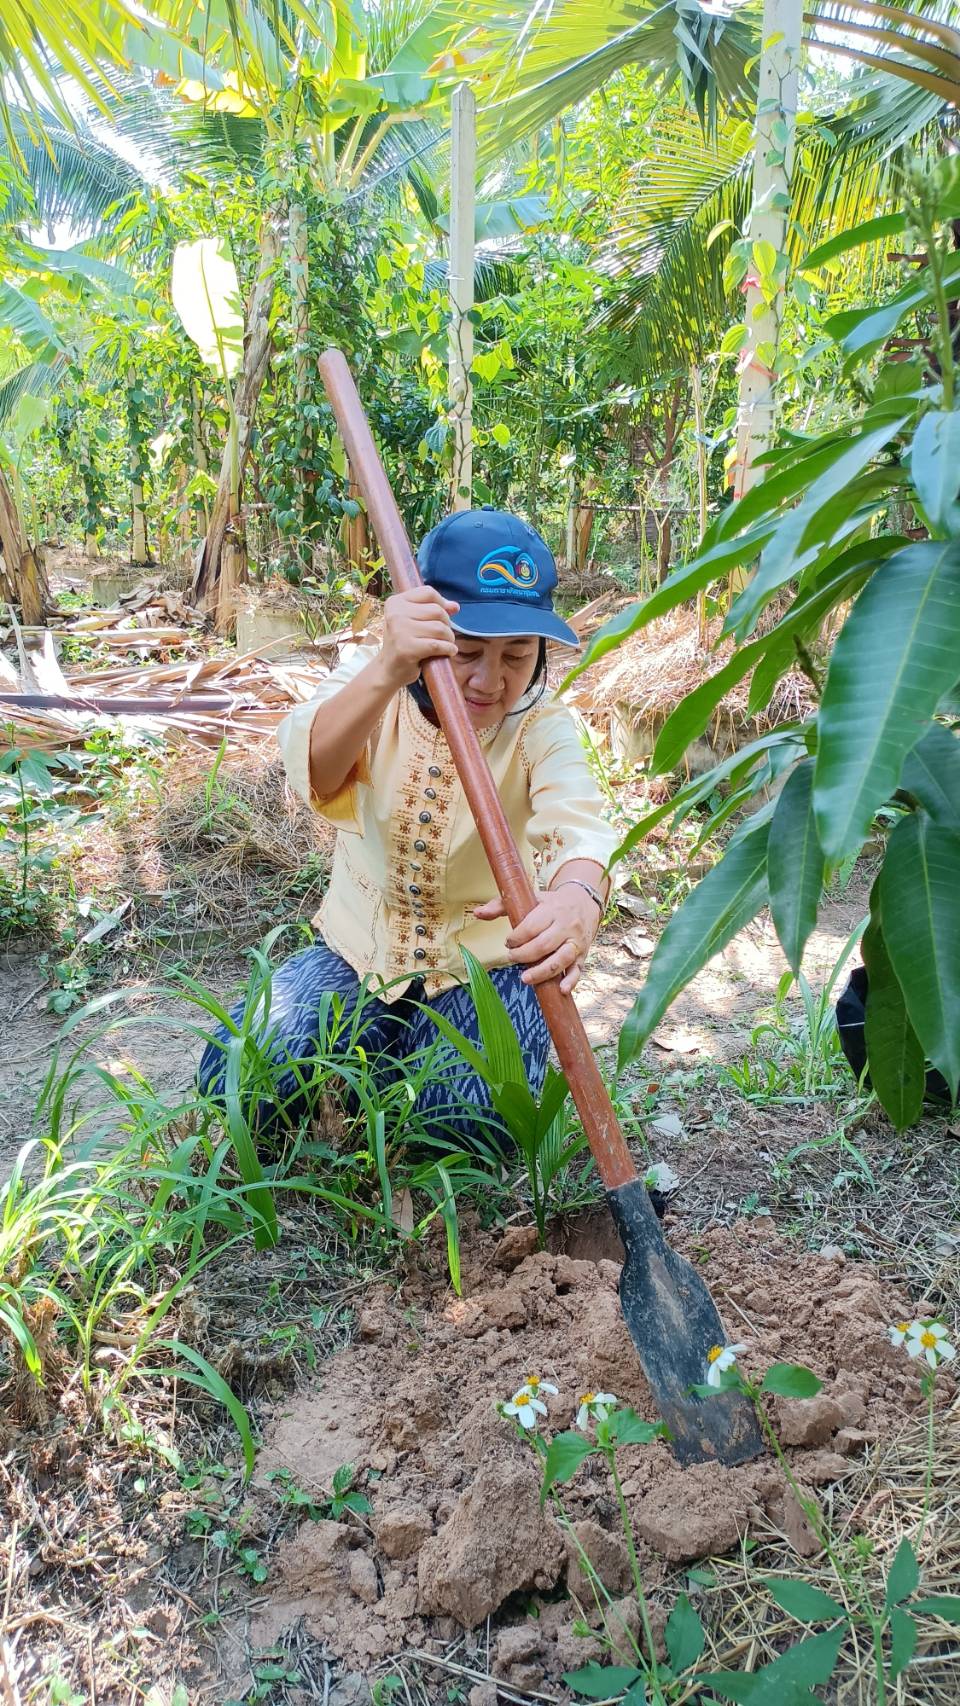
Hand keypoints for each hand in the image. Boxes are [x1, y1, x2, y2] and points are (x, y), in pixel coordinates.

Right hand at [377, 587, 459, 688]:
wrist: (388, 670)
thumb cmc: (404, 643)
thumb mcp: (414, 622)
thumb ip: (433, 610)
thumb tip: (455, 606)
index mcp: (395, 602)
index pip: (428, 592)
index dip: (442, 603)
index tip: (443, 617)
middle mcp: (395, 614)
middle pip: (437, 610)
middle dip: (447, 624)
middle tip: (444, 636)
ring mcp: (399, 631)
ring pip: (439, 628)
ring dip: (449, 638)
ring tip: (445, 644)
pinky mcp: (406, 649)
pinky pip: (437, 645)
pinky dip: (448, 649)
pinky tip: (448, 652)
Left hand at [474, 886, 599, 992]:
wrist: (584, 902)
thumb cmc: (551, 903)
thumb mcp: (529, 898)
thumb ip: (501, 905)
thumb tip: (477, 913)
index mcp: (551, 910)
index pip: (532, 926)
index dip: (517, 938)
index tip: (508, 942)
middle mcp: (565, 926)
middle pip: (544, 944)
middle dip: (524, 955)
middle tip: (511, 957)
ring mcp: (575, 942)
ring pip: (561, 959)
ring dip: (542, 971)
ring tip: (525, 979)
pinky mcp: (582, 955)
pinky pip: (577, 970)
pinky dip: (570, 981)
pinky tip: (561, 990)